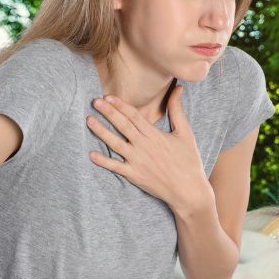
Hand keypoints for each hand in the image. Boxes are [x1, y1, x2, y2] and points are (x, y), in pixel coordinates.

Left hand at [86, 86, 206, 208]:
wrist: (188, 190)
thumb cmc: (189, 161)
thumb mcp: (185, 133)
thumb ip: (177, 110)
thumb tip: (179, 87)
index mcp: (155, 135)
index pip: (134, 116)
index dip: (121, 105)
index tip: (109, 97)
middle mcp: (144, 146)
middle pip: (123, 126)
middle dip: (108, 112)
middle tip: (95, 102)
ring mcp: (137, 161)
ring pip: (115, 143)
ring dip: (101, 131)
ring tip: (89, 120)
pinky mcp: (134, 175)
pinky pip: (115, 167)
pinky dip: (103, 161)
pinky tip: (91, 154)